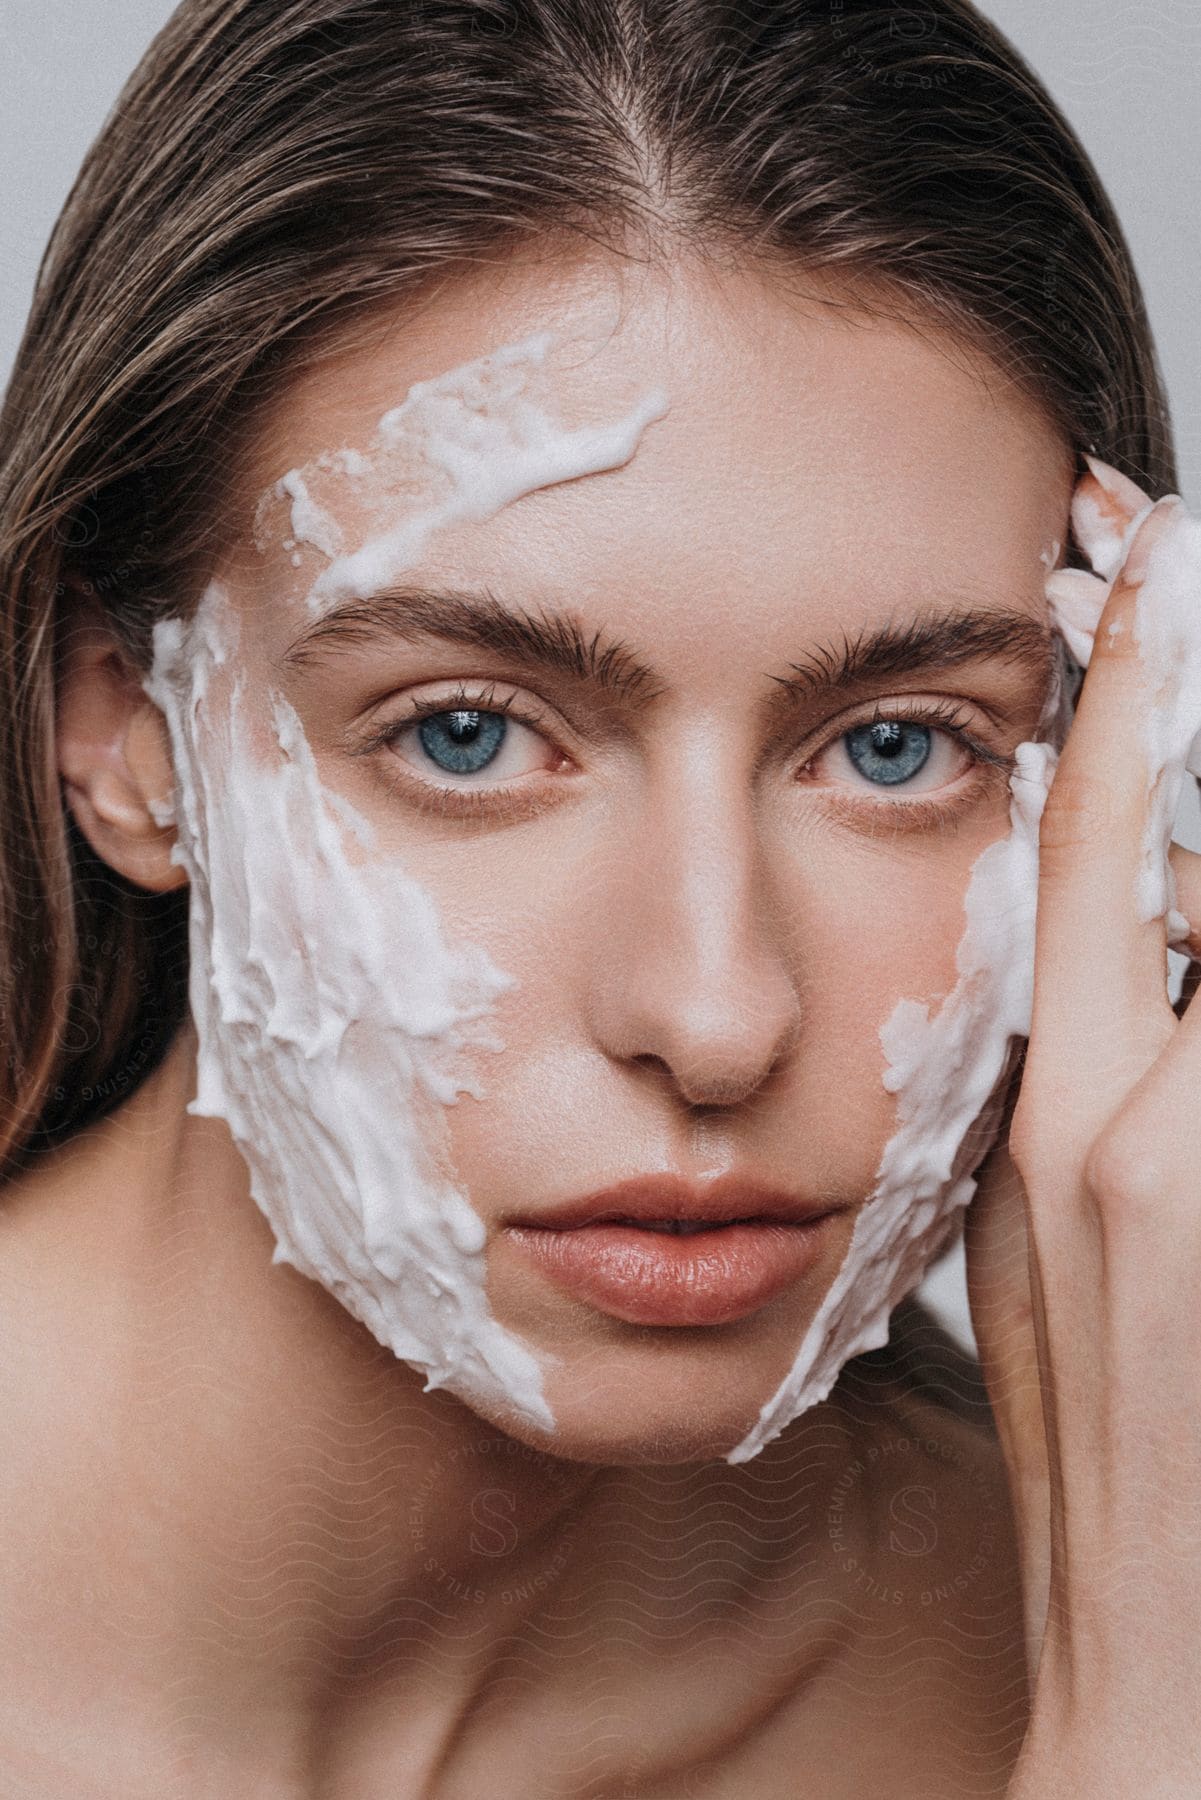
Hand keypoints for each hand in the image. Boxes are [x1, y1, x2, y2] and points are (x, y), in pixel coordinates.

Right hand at [965, 460, 1200, 1794]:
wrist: (1166, 1687)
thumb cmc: (1118, 1484)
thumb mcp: (1040, 1247)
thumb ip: (1083, 1086)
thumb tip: (1129, 940)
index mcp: (1049, 1117)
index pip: (1079, 826)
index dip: (1115, 659)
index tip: (1131, 536)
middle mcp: (1135, 1121)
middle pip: (1184, 833)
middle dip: (1186, 687)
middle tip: (1171, 552)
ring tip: (1177, 778)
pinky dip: (1196, 921)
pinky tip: (1183, 954)